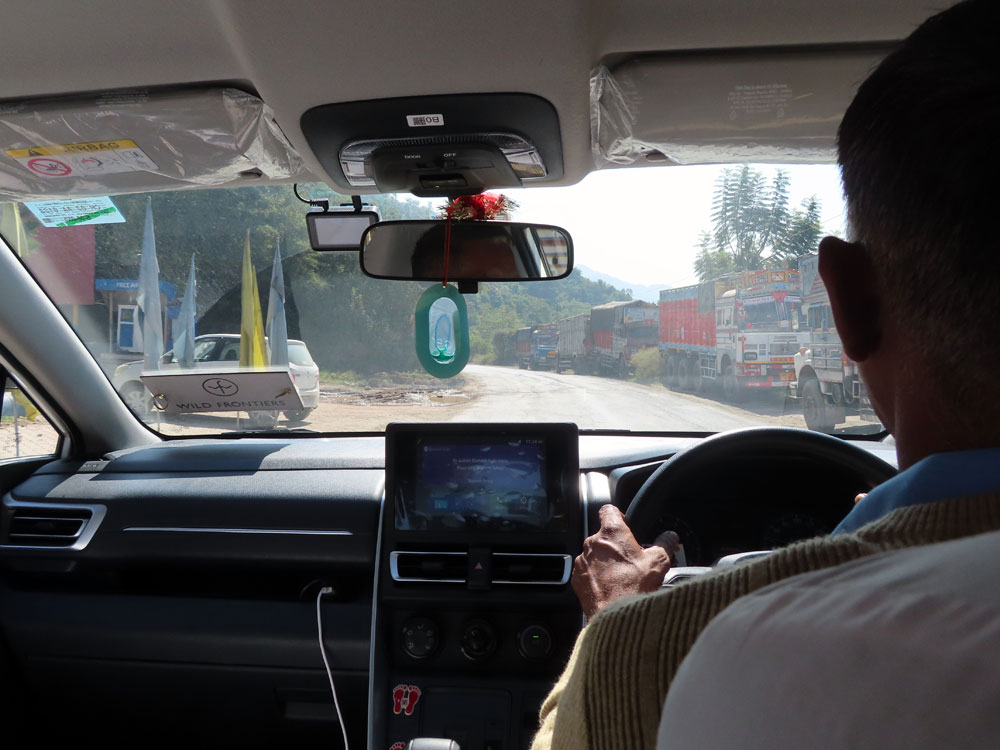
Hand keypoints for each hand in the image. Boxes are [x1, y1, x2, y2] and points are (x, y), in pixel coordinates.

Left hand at [572, 504, 676, 618]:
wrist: (615, 617)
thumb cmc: (635, 587)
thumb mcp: (658, 562)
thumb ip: (665, 543)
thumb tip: (670, 536)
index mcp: (612, 532)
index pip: (608, 510)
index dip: (618, 515)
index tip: (625, 524)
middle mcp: (592, 543)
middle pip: (603, 535)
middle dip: (615, 544)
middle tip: (630, 558)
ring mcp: (582, 561)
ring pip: (594, 554)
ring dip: (604, 561)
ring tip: (621, 576)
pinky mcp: (576, 578)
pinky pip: (586, 571)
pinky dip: (596, 576)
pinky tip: (610, 587)